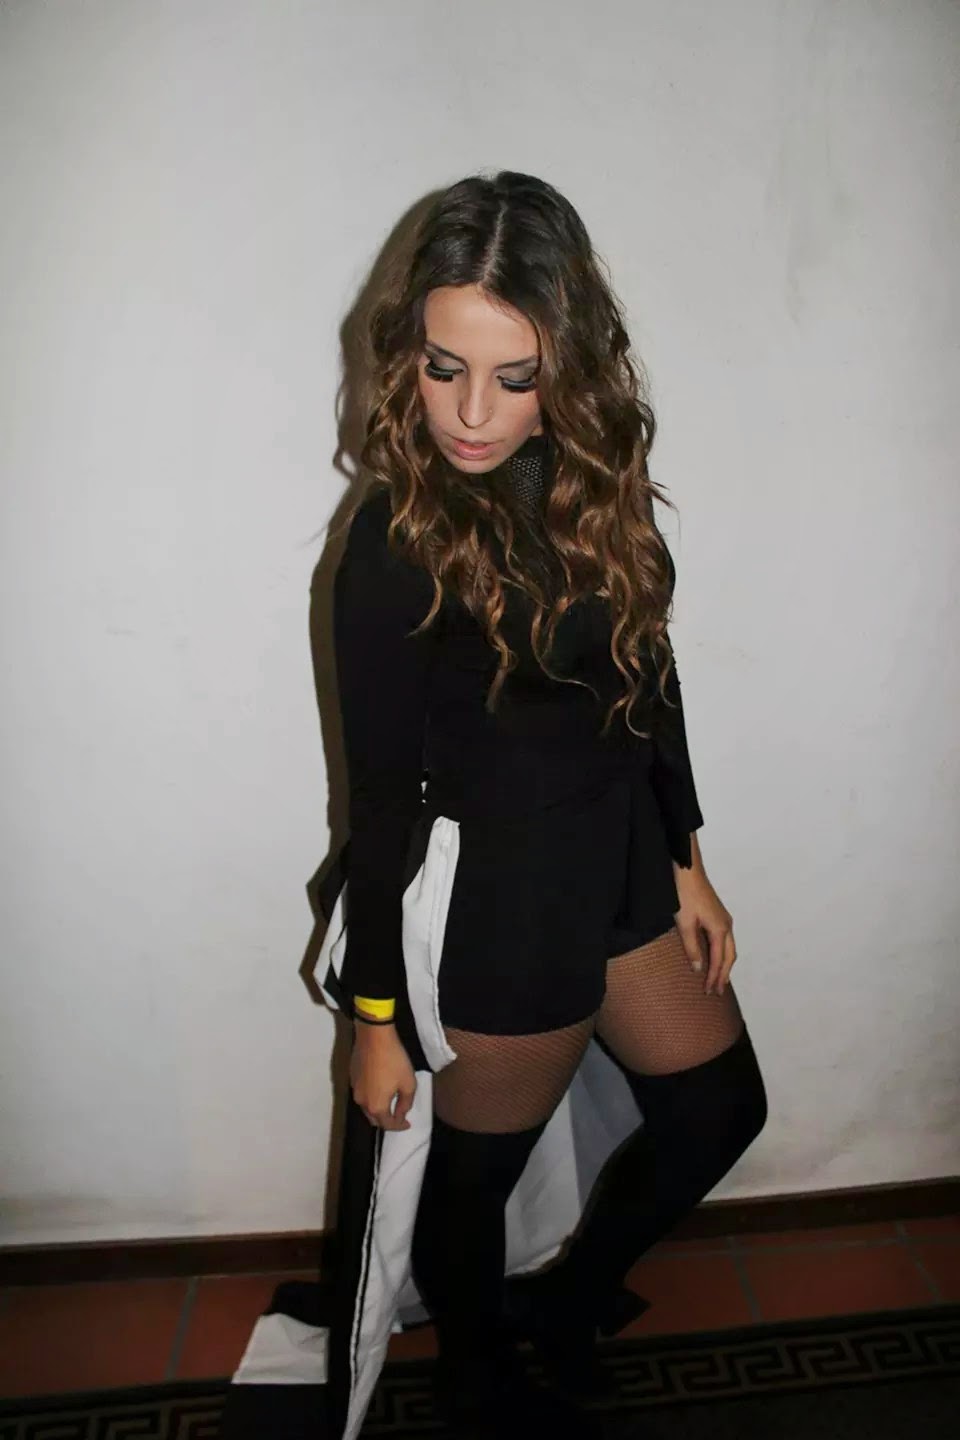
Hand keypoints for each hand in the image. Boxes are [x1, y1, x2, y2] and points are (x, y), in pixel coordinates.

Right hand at [349, 1023, 416, 1130]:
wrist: (374, 1037)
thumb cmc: (394, 1061)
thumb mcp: (408, 1083)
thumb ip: (405, 1103)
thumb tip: (401, 1114)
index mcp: (377, 1107)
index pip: (388, 1125)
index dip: (399, 1126)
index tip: (408, 1123)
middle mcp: (362, 1102)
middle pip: (374, 1119)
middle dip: (386, 1121)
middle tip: (398, 1116)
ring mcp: (354, 1090)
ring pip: (366, 1107)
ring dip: (378, 1109)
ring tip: (389, 1103)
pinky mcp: (352, 1078)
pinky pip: (362, 1094)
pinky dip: (371, 1096)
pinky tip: (379, 1088)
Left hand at [673, 857, 736, 996]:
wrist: (687, 871)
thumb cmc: (685, 894)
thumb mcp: (684, 924)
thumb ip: (692, 948)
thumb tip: (699, 969)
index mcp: (720, 930)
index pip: (718, 961)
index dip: (714, 978)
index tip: (709, 992)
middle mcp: (727, 925)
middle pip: (729, 957)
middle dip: (723, 975)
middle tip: (717, 992)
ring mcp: (724, 919)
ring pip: (729, 948)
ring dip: (724, 965)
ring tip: (719, 979)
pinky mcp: (719, 915)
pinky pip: (725, 940)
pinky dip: (722, 953)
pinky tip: (715, 957)